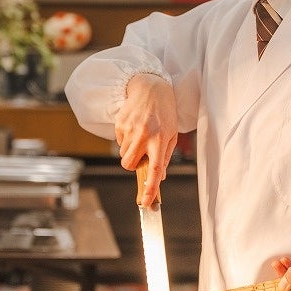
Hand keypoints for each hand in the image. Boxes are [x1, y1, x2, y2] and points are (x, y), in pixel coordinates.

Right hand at [114, 73, 176, 204]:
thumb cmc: (164, 112)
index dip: (150, 189)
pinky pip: (119, 142)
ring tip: (140, 135)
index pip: (154, 169)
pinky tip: (134, 126)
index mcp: (160, 139)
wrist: (150, 87)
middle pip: (128, 165)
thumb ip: (165, 156)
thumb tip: (159, 177)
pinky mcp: (120, 123)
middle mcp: (144, 135)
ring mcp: (130, 129)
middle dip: (132, 165)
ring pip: (123, 154)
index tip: (146, 203)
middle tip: (141, 154)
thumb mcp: (171, 133)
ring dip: (130, 150)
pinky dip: (125, 139)